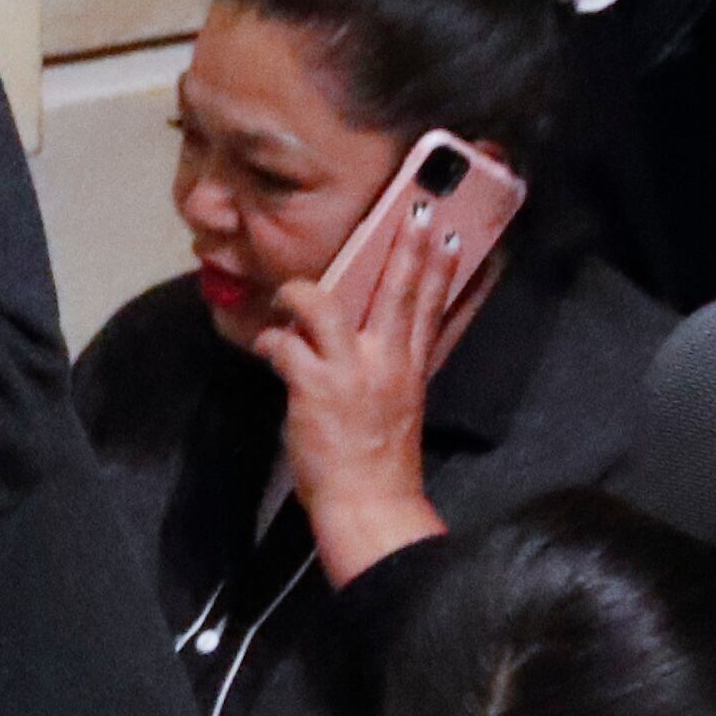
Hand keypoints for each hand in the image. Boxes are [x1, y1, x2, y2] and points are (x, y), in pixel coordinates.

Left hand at [256, 203, 488, 584]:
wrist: (369, 503)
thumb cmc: (376, 464)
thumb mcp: (398, 407)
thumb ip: (389, 370)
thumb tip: (376, 344)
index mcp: (409, 368)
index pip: (431, 309)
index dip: (441, 270)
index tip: (449, 235)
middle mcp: (387, 362)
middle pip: (399, 292)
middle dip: (408, 249)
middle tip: (417, 211)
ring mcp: (351, 371)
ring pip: (325, 306)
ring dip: (299, 293)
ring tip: (289, 294)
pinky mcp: (315, 385)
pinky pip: (285, 343)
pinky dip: (270, 341)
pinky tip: (266, 348)